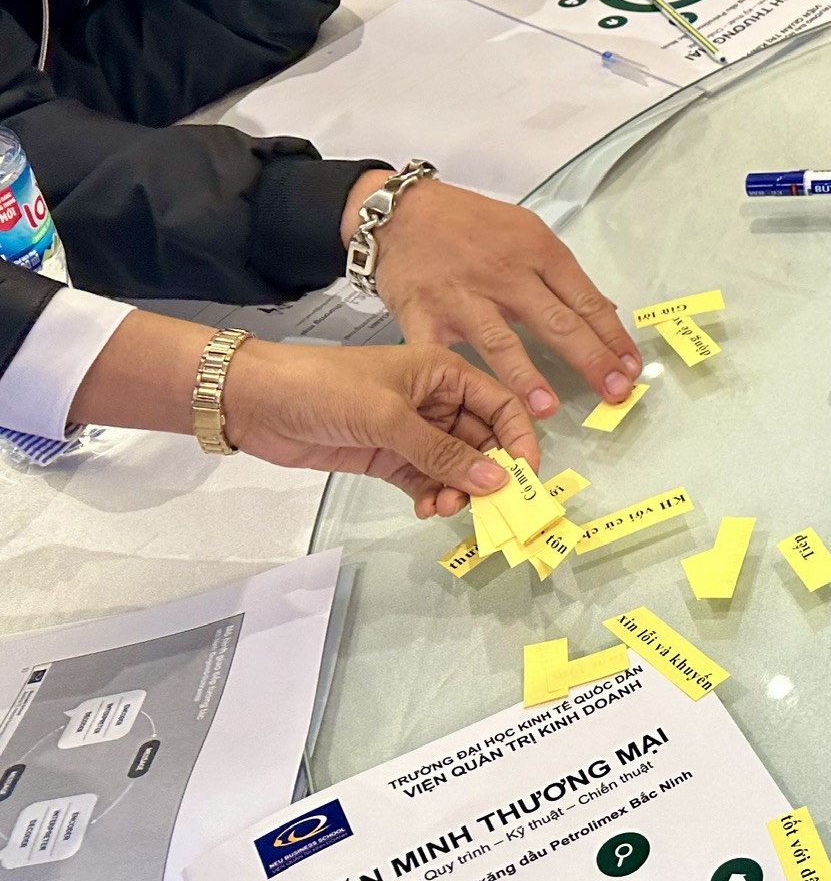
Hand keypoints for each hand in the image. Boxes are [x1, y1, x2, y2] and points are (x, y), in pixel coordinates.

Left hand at [221, 338, 538, 519]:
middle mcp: (434, 400)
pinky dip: (430, 494)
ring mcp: (409, 430)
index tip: (524, 477)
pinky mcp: (385, 455)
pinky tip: (425, 507)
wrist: (256, 401)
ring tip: (443, 507)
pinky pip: (423, 478)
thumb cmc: (327, 389)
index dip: (517, 439)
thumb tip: (495, 482)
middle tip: (482, 505)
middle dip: (484, 472)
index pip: (500, 405)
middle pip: (480, 440)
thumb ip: (441, 452)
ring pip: (453, 464)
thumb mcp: (388, 417)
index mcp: (444, 373)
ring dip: (456, 488)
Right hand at [349, 176, 642, 417]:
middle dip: (590, 359)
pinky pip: (440, 352)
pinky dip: (453, 380)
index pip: (586, 300)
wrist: (402, 213)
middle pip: (556, 321)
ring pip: (500, 341)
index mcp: (539, 252)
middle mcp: (506, 275)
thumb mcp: (527, 233)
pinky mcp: (423, 316)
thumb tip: (604, 312)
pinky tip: (469, 404)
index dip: (612, 337)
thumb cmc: (470, 224)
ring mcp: (464, 297)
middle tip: (615, 391)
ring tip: (547, 409)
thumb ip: (561, 275)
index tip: (632, 368)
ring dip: (526, 377)